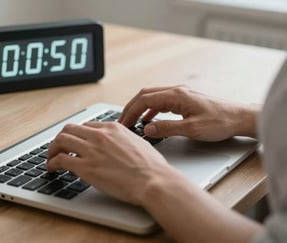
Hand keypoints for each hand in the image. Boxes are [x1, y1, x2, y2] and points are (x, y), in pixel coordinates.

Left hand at [47, 122, 173, 204]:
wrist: (153, 180)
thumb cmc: (151, 166)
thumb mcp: (138, 142)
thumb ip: (123, 139)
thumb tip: (119, 142)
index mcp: (112, 128)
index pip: (86, 126)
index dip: (77, 135)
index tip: (74, 142)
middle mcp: (100, 136)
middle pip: (69, 129)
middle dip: (61, 138)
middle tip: (58, 148)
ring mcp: (91, 150)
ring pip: (61, 140)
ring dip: (52, 149)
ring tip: (50, 158)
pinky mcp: (86, 167)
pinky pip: (60, 160)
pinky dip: (52, 163)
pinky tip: (52, 168)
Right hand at [119, 86, 258, 140]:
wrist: (239, 118)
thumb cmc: (220, 122)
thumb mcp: (192, 129)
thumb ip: (167, 128)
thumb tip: (147, 129)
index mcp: (177, 95)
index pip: (145, 99)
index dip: (131, 111)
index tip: (123, 123)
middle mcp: (176, 91)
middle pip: (145, 95)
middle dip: (131, 108)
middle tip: (122, 122)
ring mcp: (180, 95)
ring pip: (152, 98)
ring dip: (139, 109)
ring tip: (131, 122)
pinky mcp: (184, 101)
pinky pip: (161, 103)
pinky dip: (150, 110)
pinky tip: (148, 120)